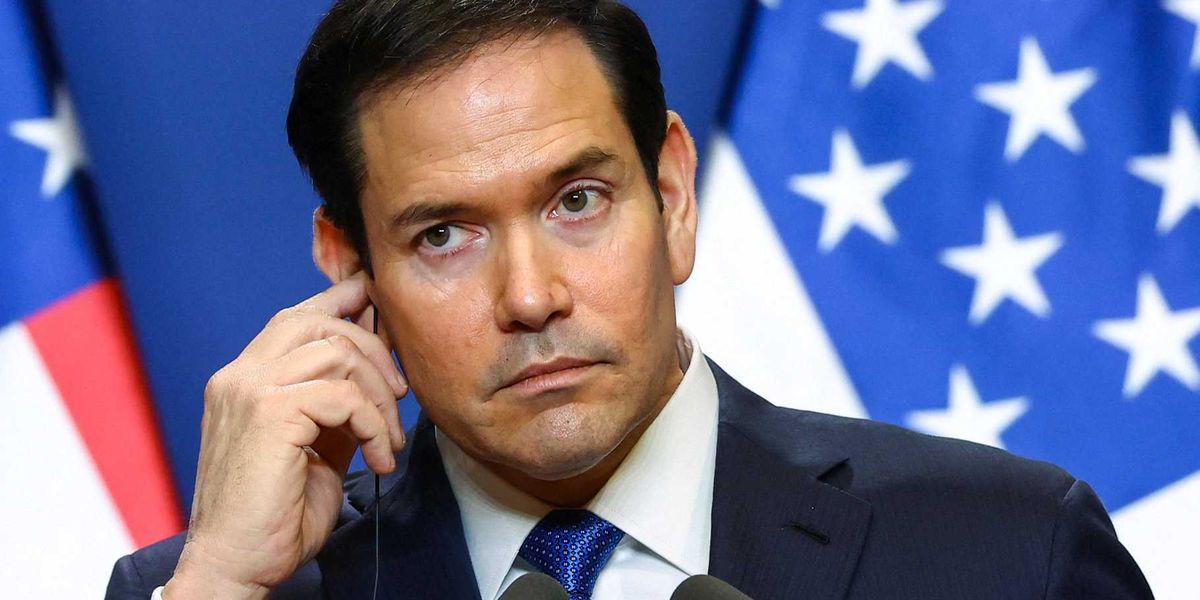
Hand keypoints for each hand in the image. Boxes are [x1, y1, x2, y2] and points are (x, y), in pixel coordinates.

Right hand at [163, 271, 407, 598]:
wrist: (236, 565)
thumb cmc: (275, 515)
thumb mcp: (316, 447)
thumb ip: (336, 405)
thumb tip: (375, 372)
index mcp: (243, 380)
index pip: (294, 318)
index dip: (338, 302)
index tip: (373, 304)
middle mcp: (240, 376)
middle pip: (319, 323)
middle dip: (373, 350)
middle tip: (399, 395)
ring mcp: (249, 390)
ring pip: (337, 353)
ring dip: (379, 396)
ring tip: (387, 440)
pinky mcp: (269, 413)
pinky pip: (344, 396)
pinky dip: (373, 425)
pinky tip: (377, 459)